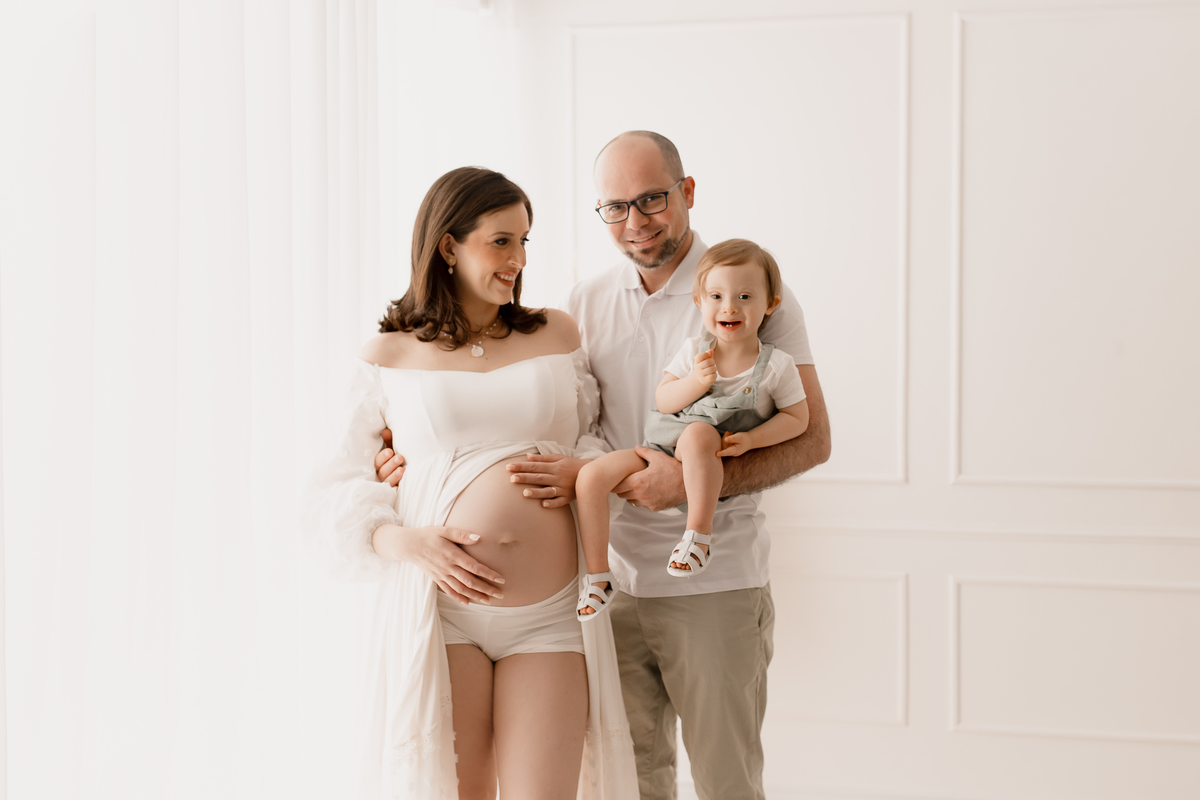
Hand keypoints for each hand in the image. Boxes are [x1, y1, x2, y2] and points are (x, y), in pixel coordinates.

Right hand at [373, 523, 504, 605]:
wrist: (408, 545)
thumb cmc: (428, 535)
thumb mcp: (444, 530)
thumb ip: (462, 535)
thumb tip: (479, 538)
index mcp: (452, 555)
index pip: (474, 567)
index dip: (488, 574)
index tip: (501, 579)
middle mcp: (448, 567)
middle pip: (470, 582)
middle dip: (486, 589)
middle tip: (500, 595)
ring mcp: (442, 575)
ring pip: (461, 589)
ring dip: (475, 596)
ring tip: (488, 601)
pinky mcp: (437, 579)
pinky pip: (449, 591)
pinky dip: (459, 598)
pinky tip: (468, 602)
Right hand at [374, 428, 404, 486]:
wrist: (408, 469)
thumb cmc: (397, 456)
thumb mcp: (393, 448)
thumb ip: (389, 441)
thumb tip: (386, 431)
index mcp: (379, 464)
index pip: (377, 461)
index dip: (382, 457)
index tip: (390, 451)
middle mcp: (381, 474)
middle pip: (382, 471)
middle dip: (390, 464)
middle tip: (400, 458)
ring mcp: (386, 484)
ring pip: (387, 481)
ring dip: (394, 476)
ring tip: (402, 469)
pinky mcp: (392, 491)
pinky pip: (392, 493)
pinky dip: (394, 490)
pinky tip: (399, 488)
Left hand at [506, 453, 585, 508]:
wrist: (591, 474)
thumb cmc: (572, 465)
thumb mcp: (559, 458)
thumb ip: (544, 458)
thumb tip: (528, 457)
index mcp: (554, 466)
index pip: (535, 466)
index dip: (522, 466)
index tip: (509, 467)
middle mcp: (557, 477)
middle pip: (538, 478)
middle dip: (525, 478)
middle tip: (512, 479)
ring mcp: (563, 488)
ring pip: (548, 490)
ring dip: (536, 492)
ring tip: (524, 493)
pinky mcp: (568, 497)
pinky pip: (559, 502)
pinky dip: (552, 503)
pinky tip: (543, 504)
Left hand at [613, 446, 685, 511]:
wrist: (689, 485)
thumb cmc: (674, 469)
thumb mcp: (658, 457)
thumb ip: (644, 452)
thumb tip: (636, 447)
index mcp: (637, 481)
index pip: (617, 486)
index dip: (615, 482)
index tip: (617, 479)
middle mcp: (640, 494)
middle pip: (622, 495)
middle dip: (622, 488)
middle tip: (626, 481)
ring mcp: (647, 503)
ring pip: (631, 501)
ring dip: (632, 495)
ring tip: (638, 487)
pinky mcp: (655, 508)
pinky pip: (643, 505)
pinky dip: (643, 500)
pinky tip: (649, 492)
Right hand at [693, 349, 716, 387]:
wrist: (702, 379)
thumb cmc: (705, 367)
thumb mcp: (705, 360)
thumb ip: (708, 355)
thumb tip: (711, 350)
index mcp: (696, 362)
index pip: (699, 356)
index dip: (705, 354)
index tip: (709, 355)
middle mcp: (697, 368)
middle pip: (707, 362)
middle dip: (713, 362)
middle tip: (712, 364)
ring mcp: (701, 375)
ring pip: (712, 369)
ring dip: (714, 368)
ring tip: (712, 369)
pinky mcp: (705, 381)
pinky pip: (713, 375)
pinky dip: (715, 374)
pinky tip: (712, 374)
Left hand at [716, 431, 751, 457]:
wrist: (750, 441)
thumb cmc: (745, 439)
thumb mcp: (739, 437)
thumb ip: (732, 438)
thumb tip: (725, 439)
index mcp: (735, 451)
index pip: (727, 452)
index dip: (722, 453)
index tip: (716, 454)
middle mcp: (732, 453)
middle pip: (724, 447)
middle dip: (724, 439)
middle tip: (728, 432)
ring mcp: (730, 452)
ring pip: (724, 446)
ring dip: (725, 439)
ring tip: (729, 432)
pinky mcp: (729, 449)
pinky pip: (725, 445)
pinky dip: (726, 440)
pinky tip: (730, 435)